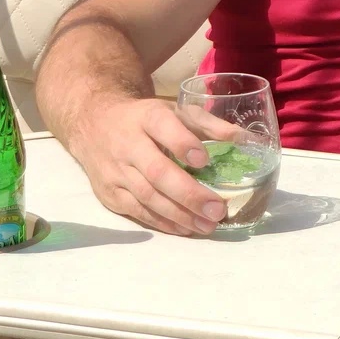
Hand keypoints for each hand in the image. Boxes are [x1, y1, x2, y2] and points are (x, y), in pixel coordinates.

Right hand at [70, 97, 226, 236]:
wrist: (94, 124)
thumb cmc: (145, 119)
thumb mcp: (173, 110)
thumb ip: (209, 124)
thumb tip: (246, 141)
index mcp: (147, 117)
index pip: (162, 127)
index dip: (182, 143)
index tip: (203, 160)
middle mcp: (128, 144)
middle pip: (157, 172)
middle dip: (189, 193)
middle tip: (217, 209)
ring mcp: (115, 172)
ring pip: (147, 197)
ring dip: (179, 215)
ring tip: (208, 225)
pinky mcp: (109, 194)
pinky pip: (137, 212)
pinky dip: (162, 222)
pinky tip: (184, 228)